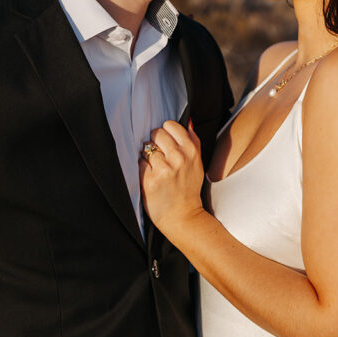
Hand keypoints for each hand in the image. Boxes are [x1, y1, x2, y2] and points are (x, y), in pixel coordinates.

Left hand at [139, 120, 205, 240]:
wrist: (183, 216)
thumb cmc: (188, 188)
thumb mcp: (197, 163)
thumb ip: (192, 140)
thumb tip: (187, 120)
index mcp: (191, 150)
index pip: (170, 125)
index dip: (165, 134)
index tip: (166, 144)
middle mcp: (179, 157)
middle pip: (156, 134)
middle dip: (155, 144)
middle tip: (160, 157)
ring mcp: (164, 169)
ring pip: (146, 149)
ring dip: (147, 158)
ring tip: (156, 170)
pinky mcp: (150, 180)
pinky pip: (139, 163)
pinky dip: (142, 169)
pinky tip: (151, 178)